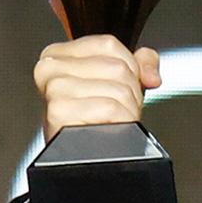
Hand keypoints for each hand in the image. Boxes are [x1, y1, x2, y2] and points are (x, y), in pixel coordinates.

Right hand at [32, 34, 162, 142]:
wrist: (87, 158)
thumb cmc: (98, 120)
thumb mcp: (119, 82)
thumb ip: (141, 62)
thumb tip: (152, 75)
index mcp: (57, 56)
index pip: (108, 44)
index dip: (128, 68)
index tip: (117, 87)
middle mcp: (49, 71)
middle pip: (116, 67)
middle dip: (129, 92)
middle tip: (115, 110)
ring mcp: (52, 92)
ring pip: (117, 88)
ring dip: (127, 109)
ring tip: (111, 121)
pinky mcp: (59, 114)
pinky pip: (110, 107)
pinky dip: (121, 121)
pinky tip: (109, 129)